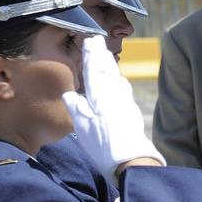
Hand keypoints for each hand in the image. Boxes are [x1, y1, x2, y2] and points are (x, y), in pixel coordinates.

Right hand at [64, 37, 163, 175]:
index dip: (91, 56)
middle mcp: (114, 95)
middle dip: (101, 55)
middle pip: (106, 71)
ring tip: (106, 55)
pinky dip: (118, 79)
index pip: (93, 71)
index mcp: (100, 96)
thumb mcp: (83, 128)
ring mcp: (125, 102)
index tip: (89, 41)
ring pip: (116, 78)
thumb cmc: (103, 146)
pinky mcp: (131, 112)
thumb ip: (77, 108)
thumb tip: (70, 94)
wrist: (131, 160)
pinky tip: (119, 79)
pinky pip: (123, 88)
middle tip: (98, 40)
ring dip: (110, 65)